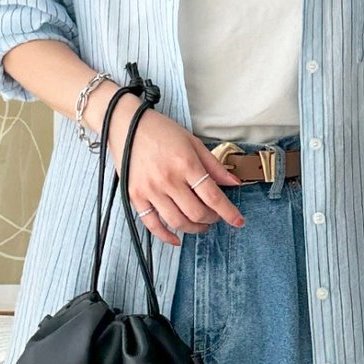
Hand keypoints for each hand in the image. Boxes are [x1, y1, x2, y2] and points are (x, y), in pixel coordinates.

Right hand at [98, 93, 245, 244]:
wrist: (125, 124)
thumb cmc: (160, 131)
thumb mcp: (192, 142)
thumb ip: (214, 166)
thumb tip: (234, 183)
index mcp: (186, 164)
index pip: (213, 197)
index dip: (229, 213)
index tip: (238, 221)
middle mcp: (168, 179)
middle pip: (197, 213)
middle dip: (212, 219)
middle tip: (215, 216)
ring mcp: (150, 190)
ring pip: (177, 222)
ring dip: (194, 228)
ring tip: (200, 224)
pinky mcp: (135, 196)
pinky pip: (152, 224)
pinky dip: (166, 236)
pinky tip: (176, 239)